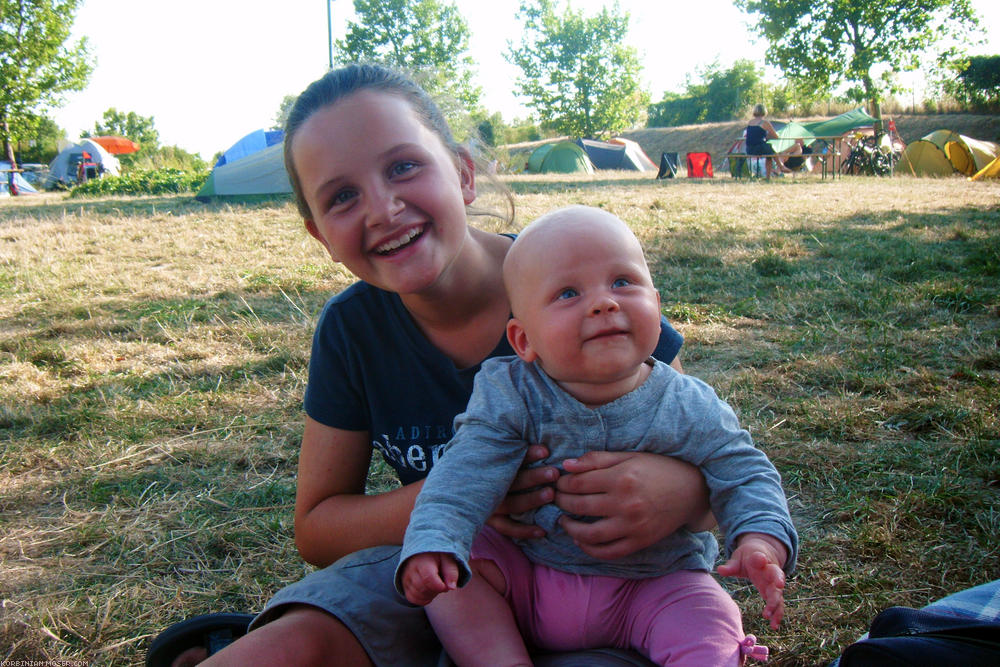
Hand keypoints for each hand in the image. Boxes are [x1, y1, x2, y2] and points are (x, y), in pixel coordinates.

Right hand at [400, 552, 459, 605]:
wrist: (424, 552)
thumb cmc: (437, 556)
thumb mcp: (448, 559)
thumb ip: (452, 572)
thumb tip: (451, 587)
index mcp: (423, 561)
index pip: (429, 579)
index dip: (440, 586)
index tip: (446, 583)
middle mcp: (411, 569)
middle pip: (423, 589)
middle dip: (436, 590)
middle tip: (441, 582)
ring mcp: (406, 578)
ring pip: (417, 595)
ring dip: (430, 595)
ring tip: (435, 585)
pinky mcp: (404, 585)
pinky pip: (412, 598)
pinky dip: (422, 599)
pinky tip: (429, 591)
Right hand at [486, 445, 557, 539]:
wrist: (464, 489)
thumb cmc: (495, 466)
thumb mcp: (500, 455)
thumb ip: (516, 450)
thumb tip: (543, 442)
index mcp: (491, 466)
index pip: (510, 459)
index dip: (528, 455)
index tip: (545, 451)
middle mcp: (489, 486)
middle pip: (513, 481)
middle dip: (535, 477)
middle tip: (554, 473)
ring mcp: (489, 505)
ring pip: (513, 504)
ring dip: (532, 499)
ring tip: (551, 494)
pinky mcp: (492, 520)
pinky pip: (508, 528)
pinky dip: (524, 531)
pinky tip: (542, 531)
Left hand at [554, 451, 712, 559]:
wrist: (693, 490)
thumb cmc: (659, 468)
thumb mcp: (629, 456)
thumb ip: (597, 459)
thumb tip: (566, 465)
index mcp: (622, 478)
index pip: (577, 483)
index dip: (562, 483)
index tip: (558, 482)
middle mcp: (626, 504)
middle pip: (579, 507)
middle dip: (561, 502)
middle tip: (556, 499)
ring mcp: (633, 526)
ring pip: (589, 534)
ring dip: (570, 528)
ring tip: (564, 521)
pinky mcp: (640, 542)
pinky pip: (608, 552)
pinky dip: (590, 549)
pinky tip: (581, 539)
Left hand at [717, 533, 787, 628]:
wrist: (763, 555)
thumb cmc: (748, 558)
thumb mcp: (738, 558)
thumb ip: (731, 566)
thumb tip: (720, 570)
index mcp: (759, 558)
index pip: (760, 557)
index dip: (760, 558)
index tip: (761, 558)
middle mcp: (770, 570)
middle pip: (776, 574)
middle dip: (777, 579)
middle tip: (779, 585)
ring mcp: (774, 583)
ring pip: (778, 592)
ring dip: (775, 603)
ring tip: (767, 615)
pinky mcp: (775, 593)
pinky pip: (778, 604)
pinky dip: (777, 614)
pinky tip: (774, 625)